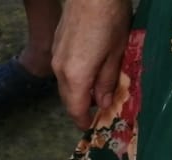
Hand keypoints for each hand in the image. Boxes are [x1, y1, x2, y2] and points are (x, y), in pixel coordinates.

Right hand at [52, 0, 132, 128]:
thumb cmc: (109, 20)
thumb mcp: (116, 53)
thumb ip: (107, 81)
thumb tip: (104, 102)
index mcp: (77, 77)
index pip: (76, 109)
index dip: (83, 121)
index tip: (92, 126)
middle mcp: (61, 72)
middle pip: (68, 99)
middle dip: (81, 108)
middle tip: (98, 110)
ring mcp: (56, 58)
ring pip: (65, 85)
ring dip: (78, 92)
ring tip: (96, 89)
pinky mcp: (56, 47)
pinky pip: (63, 71)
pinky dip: (74, 78)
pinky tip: (88, 70)